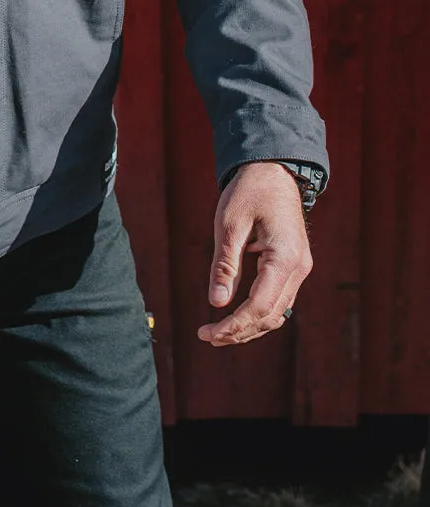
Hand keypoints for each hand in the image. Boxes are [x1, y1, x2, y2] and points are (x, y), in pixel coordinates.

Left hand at [198, 161, 311, 346]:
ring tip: (218, 332)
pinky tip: (237, 317)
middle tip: (206, 337)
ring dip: (249, 326)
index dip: (234, 325)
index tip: (208, 334)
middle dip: (239, 331)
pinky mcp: (294, 266)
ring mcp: (300, 268)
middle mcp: (299, 268)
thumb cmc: (249, 191)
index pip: (260, 306)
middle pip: (271, 316)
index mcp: (285, 258)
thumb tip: (217, 303)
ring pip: (277, 312)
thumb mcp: (229, 224)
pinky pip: (278, 298)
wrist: (273, 169)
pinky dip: (258, 312)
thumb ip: (225, 264)